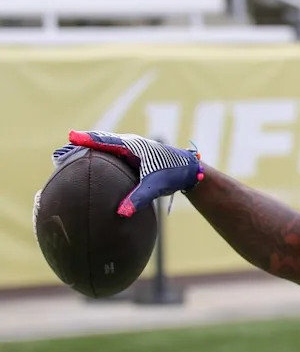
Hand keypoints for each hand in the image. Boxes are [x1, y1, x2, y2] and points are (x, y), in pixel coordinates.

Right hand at [54, 131, 203, 216]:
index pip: (104, 141)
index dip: (86, 140)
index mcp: (132, 146)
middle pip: (99, 142)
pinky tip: (88, 166)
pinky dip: (97, 156)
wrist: (188, 170)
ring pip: (104, 147)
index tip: (70, 138)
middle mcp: (129, 144)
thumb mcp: (155, 187)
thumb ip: (139, 198)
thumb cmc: (172, 175)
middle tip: (58, 154)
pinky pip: (110, 154)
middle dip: (80, 146)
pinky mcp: (132, 157)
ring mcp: (130, 149)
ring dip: (87, 151)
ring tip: (66, 158)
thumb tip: (122, 213)